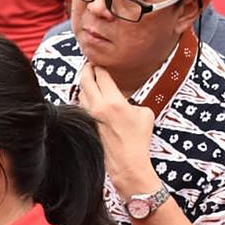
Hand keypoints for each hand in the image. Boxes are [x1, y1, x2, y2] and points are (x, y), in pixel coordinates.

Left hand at [76, 64, 159, 198]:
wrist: (127, 162)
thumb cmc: (138, 140)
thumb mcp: (144, 114)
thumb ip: (133, 101)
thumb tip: (125, 99)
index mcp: (113, 101)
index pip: (101, 75)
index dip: (100, 66)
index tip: (100, 62)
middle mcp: (98, 107)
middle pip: (85, 80)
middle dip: (87, 69)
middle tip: (89, 64)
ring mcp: (90, 116)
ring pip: (80, 92)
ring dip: (84, 84)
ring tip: (89, 79)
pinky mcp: (87, 124)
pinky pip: (82, 105)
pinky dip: (84, 97)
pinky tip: (89, 97)